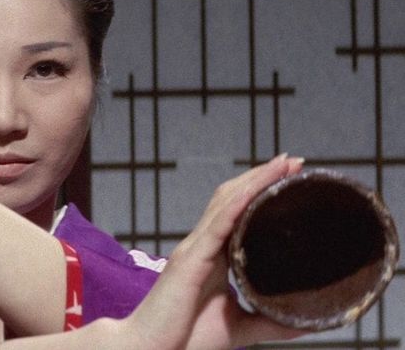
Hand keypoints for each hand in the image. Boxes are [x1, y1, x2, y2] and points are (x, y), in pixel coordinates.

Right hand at [123, 154, 306, 349]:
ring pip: (227, 202)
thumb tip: (308, 321)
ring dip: (256, 180)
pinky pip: (218, 223)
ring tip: (284, 164)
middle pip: (232, 197)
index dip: (259, 190)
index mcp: (211, 257)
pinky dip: (240, 201)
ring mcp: (193, 249)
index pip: (236, 212)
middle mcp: (200, 246)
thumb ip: (270, 320)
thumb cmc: (185, 340)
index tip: (290, 177)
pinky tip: (259, 187)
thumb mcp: (239, 327)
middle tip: (294, 162)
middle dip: (261, 176)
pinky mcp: (190, 259)